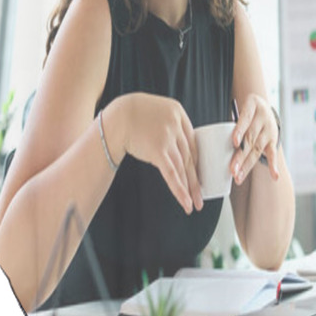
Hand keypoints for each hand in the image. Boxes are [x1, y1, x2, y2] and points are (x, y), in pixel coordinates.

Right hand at [122, 93, 202, 214]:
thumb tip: (178, 148)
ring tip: (194, 204)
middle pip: (189, 157)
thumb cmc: (133, 116)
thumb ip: (169, 125)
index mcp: (178, 111)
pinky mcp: (157, 150)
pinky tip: (185, 201)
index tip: (197, 174)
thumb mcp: (157, 112)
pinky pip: (171, 173)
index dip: (196, 161)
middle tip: (200, 197)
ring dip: (189, 188)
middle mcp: (176, 124)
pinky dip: (179, 189)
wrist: (115, 118)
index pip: (192, 141)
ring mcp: (167, 137)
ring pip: (182, 167)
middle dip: (195, 180)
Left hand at [230, 94, 279, 184]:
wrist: (263, 106)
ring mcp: (269, 130)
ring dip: (247, 165)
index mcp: (252, 106)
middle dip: (241, 155)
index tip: (234, 142)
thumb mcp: (239, 111)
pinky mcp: (273, 140)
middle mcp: (262, 118)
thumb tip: (212, 147)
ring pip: (257, 149)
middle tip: (232, 169)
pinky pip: (273, 154)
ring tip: (238, 177)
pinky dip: (273, 165)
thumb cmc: (244, 113)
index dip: (240, 130)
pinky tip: (274, 176)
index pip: (245, 118)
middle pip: (250, 138)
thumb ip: (230, 124)